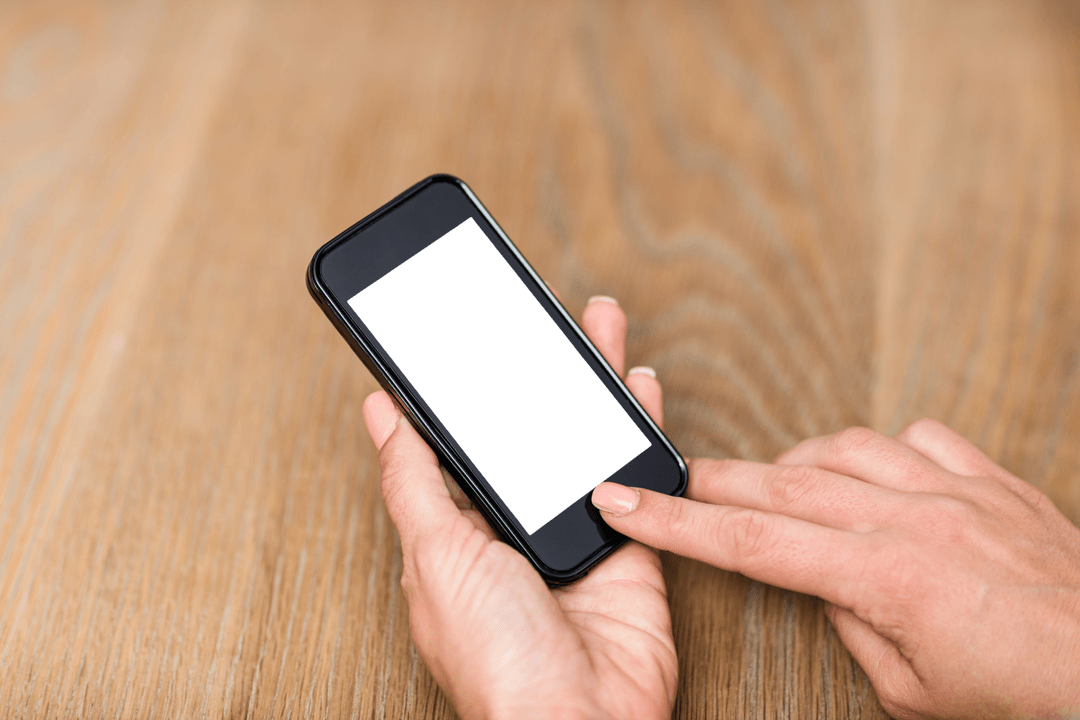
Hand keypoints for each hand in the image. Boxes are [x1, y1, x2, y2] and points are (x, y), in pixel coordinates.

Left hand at [363, 297, 676, 719]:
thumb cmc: (495, 659)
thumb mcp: (434, 554)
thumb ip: (411, 479)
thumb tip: (378, 413)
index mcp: (459, 531)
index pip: (462, 442)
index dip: (471, 390)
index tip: (475, 336)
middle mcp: (516, 530)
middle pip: (529, 432)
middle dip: (539, 372)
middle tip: (541, 314)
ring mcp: (574, 535)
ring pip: (583, 440)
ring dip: (591, 381)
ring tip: (592, 324)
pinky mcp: (627, 547)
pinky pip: (635, 475)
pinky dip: (638, 427)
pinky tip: (635, 384)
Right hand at [594, 422, 1079, 717]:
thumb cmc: (1020, 695)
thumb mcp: (911, 690)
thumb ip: (849, 621)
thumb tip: (820, 576)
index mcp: (883, 575)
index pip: (749, 541)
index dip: (674, 522)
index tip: (623, 502)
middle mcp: (912, 516)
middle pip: (780, 481)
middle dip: (711, 479)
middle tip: (667, 476)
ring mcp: (955, 488)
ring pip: (842, 446)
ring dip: (794, 462)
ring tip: (773, 484)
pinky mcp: (991, 479)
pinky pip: (918, 437)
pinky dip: (880, 449)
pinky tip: (874, 471)